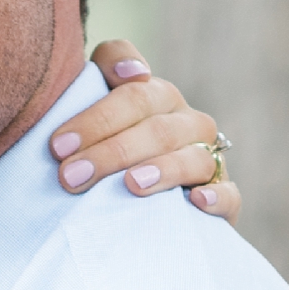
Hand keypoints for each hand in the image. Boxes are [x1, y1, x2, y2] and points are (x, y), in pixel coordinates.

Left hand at [53, 41, 241, 223]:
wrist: (142, 215)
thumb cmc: (106, 162)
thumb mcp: (89, 130)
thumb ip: (90, 90)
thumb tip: (129, 74)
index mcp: (154, 97)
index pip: (132, 91)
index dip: (98, 115)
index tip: (59, 145)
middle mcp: (184, 121)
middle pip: (155, 126)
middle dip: (111, 151)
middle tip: (70, 176)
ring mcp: (208, 156)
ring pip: (192, 157)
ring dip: (161, 170)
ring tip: (130, 185)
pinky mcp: (223, 195)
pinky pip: (229, 193)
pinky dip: (216, 196)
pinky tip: (196, 201)